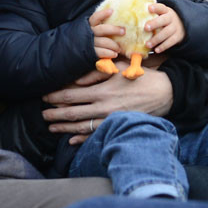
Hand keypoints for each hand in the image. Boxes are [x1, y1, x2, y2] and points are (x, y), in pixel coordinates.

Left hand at [41, 61, 173, 144]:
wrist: (165, 93)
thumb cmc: (140, 76)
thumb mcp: (118, 67)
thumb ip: (96, 72)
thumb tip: (77, 79)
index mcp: (102, 90)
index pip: (71, 96)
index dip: (55, 97)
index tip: (44, 97)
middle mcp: (104, 107)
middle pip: (72, 113)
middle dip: (55, 114)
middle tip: (42, 115)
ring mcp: (111, 120)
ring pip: (81, 127)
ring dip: (64, 128)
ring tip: (51, 128)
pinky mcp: (118, 127)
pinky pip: (96, 136)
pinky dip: (82, 139)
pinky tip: (71, 140)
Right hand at [89, 8, 123, 58]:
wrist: (82, 51)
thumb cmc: (95, 38)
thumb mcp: (96, 28)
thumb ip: (104, 24)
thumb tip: (118, 15)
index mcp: (90, 25)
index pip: (95, 17)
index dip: (103, 14)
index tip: (112, 11)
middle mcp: (89, 33)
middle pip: (102, 29)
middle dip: (114, 29)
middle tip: (123, 31)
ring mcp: (89, 43)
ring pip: (103, 42)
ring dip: (114, 45)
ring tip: (119, 48)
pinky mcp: (91, 53)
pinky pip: (101, 52)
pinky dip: (109, 53)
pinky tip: (115, 54)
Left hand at [145, 3, 184, 52]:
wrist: (183, 24)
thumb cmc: (166, 18)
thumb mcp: (162, 13)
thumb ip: (152, 14)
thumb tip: (134, 13)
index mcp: (166, 11)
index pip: (161, 8)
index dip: (156, 8)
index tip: (149, 8)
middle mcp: (171, 18)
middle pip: (164, 20)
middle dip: (154, 24)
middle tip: (146, 28)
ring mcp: (175, 28)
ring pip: (166, 33)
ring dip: (156, 39)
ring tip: (147, 44)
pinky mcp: (177, 37)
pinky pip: (170, 42)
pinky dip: (163, 46)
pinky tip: (156, 50)